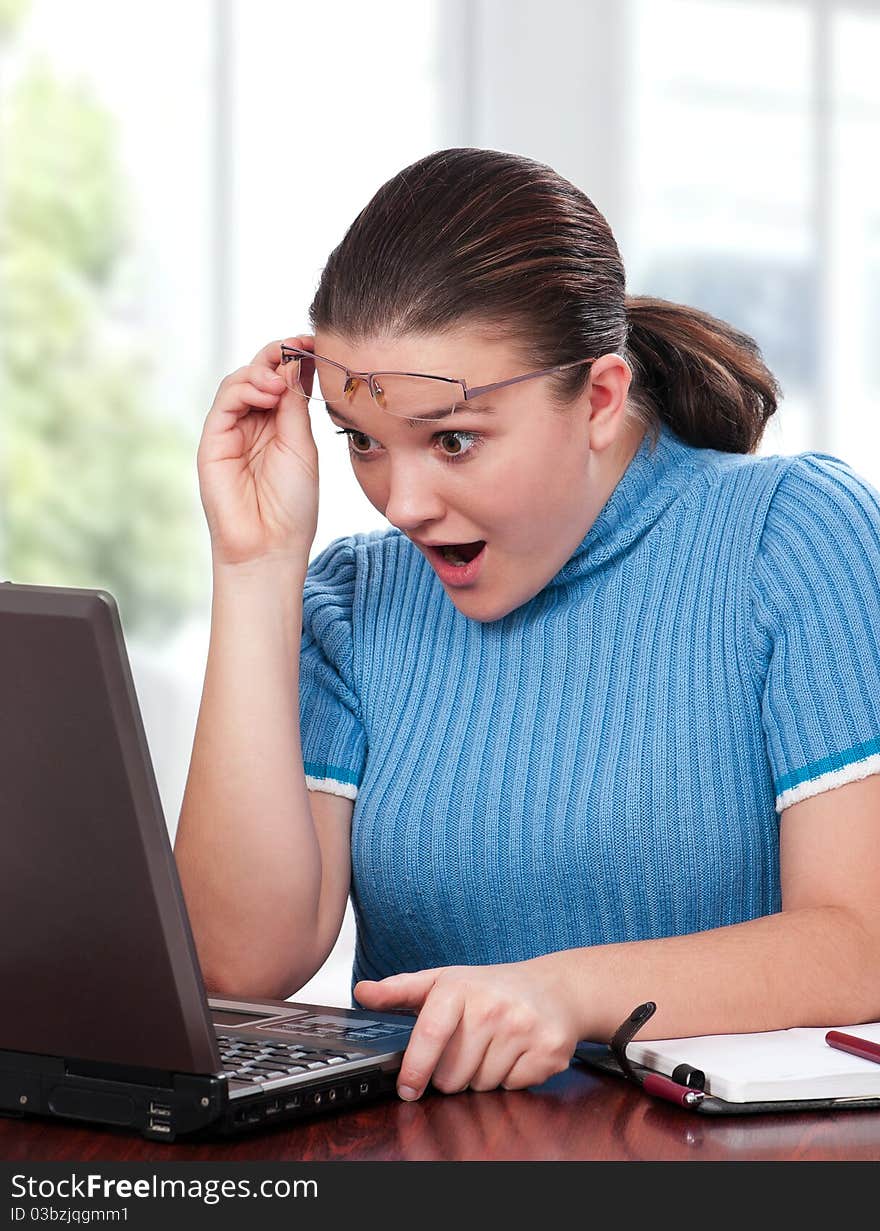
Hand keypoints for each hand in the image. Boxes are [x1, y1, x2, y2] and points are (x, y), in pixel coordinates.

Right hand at [196, 335, 319, 567]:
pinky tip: (267, 393)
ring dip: (262, 372)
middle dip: (278, 354)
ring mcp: (231, 431)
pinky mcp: (213, 441)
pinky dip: (245, 389)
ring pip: (239, 381)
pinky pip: (224, 402)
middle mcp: (254, 424)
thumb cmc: (292, 506)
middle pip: (260, 373)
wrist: (270, 546)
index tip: (318, 343)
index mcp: (280, 425)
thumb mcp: (302, 446)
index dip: (297, 358)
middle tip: (299, 345)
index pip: (285, 378)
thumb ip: (295, 405)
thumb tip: (295, 361)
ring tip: (282, 381)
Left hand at [354, 960, 581, 1100]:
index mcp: (460, 986)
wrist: (554, 987)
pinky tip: (515, 1053)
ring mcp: (523, 1028)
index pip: (430, 1034)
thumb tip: (362, 993)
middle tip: (466, 1048)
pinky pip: (511, 1087)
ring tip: (492, 1047)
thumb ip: (399, 990)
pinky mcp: (548, 1050)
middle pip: (452, 1074)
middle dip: (452, 1073)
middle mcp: (492, 1005)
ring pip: (481, 1084)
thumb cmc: (491, 988)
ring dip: (481, 1076)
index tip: (407, 1088)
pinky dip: (509, 1079)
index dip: (415, 1068)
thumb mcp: (444, 981)